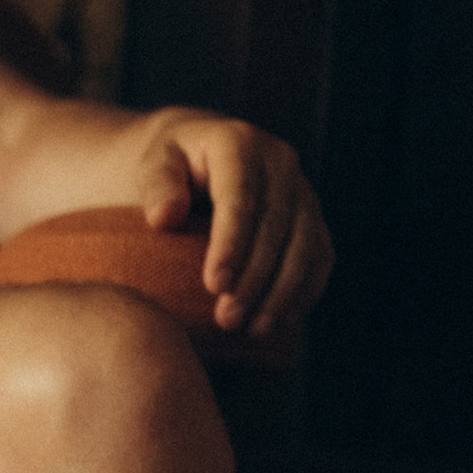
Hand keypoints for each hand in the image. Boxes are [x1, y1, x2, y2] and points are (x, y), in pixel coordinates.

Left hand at [133, 110, 332, 352]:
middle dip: (255, 277)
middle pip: (276, 225)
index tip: (215, 286)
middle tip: (228, 319)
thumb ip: (156, 186)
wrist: (196, 153)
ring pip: (305, 243)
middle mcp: (279, 161)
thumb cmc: (168, 166)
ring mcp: (300, 188)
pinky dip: (305, 290)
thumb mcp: (152, 165)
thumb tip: (164, 217)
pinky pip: (320, 255)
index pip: (240, 197)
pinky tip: (282, 321)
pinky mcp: (311, 215)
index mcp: (238, 142)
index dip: (231, 244)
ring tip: (253, 329)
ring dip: (282, 291)